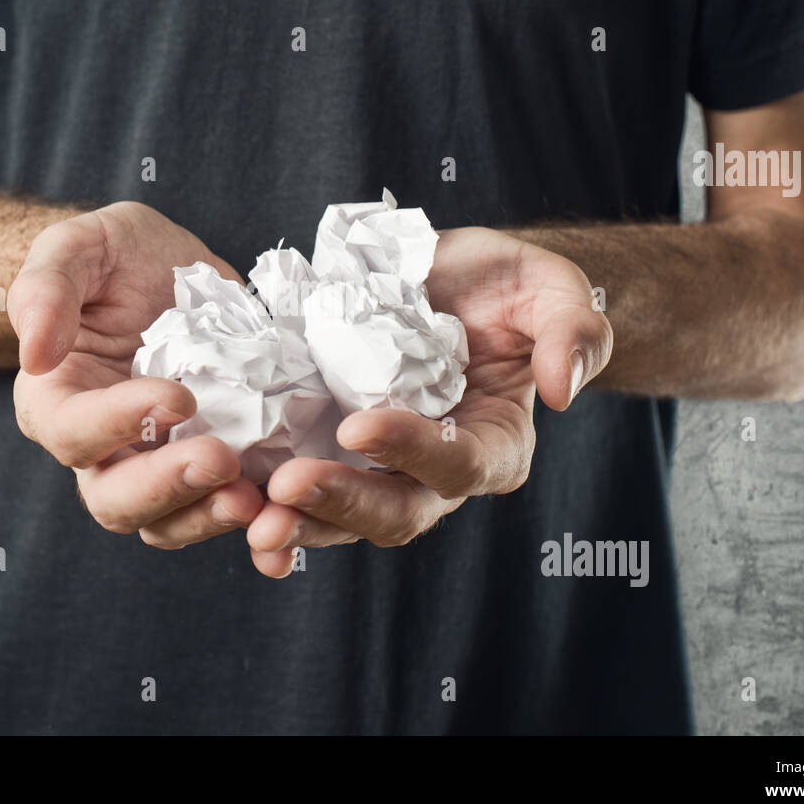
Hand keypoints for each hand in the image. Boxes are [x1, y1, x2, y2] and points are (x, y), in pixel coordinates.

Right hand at [8, 202, 264, 547]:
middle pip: (115, 499)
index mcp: (57, 400)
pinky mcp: (211, 463)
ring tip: (255, 498)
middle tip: (220, 461)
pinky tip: (284, 507)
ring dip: (209, 516)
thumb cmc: (115, 257)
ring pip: (168, 521)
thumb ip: (47, 287)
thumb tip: (34, 353)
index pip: (73, 432)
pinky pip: (222, 507)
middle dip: (167, 489)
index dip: (118, 424)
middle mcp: (101, 448)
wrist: (170, 267)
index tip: (177, 397)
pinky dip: (253, 517)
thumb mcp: (81, 246)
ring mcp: (157, 464)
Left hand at [244, 226, 612, 576]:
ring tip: (251, 516)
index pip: (457, 464)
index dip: (411, 451)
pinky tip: (231, 509)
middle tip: (286, 489)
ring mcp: (379, 470)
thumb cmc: (506, 286)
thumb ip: (572, 332)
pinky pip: (302, 496)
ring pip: (342, 518)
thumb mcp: (550, 289)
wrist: (450, 280)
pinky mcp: (330, 452)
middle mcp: (435, 473)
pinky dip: (268, 510)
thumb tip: (561, 391)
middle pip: (395, 511)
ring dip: (296, 523)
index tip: (361, 425)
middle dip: (341, 504)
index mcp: (493, 445)